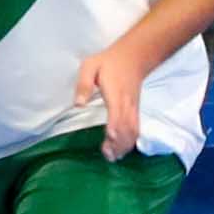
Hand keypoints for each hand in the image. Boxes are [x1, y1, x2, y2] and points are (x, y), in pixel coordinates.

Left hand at [70, 40, 152, 155]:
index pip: (117, 113)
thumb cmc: (108, 62)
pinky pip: (136, 128)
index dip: (114, 126)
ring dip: (124, 145)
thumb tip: (78, 103)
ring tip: (113, 157)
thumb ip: (83, 84)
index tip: (109, 138)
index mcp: (115, 93)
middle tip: (107, 156)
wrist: (133, 57)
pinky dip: (130, 141)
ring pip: (133, 130)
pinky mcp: (135, 111)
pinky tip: (121, 150)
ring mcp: (133, 108)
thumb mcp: (90, 66)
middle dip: (118, 143)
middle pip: (126, 127)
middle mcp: (126, 103)